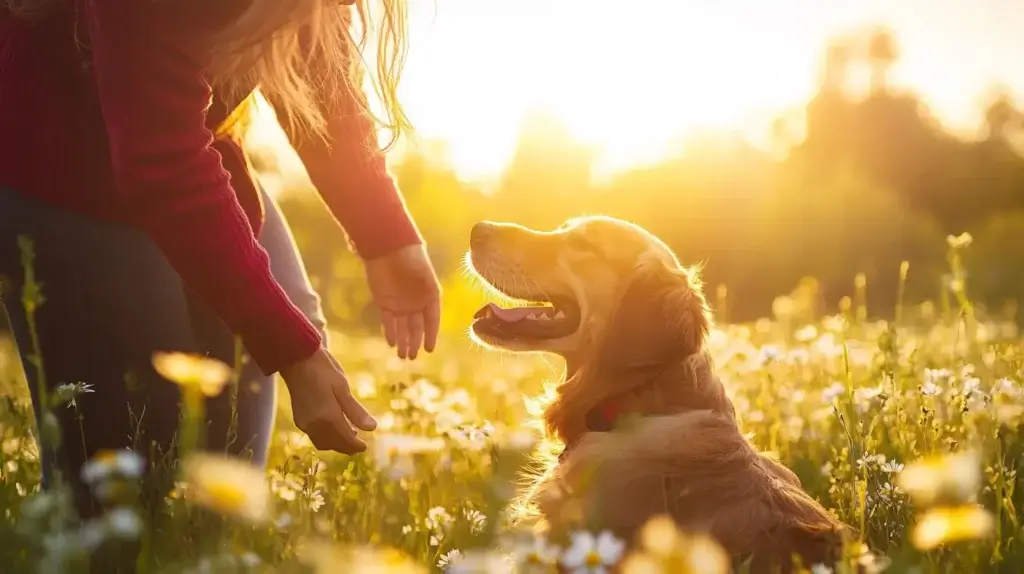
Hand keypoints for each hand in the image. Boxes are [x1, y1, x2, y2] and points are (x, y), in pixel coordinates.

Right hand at [280, 347, 376, 453]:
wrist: (297, 359)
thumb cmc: (323, 369)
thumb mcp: (343, 387)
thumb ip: (355, 411)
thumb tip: (372, 428)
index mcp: (328, 417)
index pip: (345, 439)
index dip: (356, 446)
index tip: (366, 447)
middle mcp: (314, 425)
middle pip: (333, 445)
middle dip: (347, 447)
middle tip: (359, 444)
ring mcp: (304, 423)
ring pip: (322, 443)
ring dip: (336, 443)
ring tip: (349, 435)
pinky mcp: (299, 419)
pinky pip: (314, 436)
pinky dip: (326, 437)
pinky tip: (334, 427)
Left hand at [364, 243, 441, 359]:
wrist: (389, 248)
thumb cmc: (411, 260)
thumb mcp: (425, 280)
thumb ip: (428, 300)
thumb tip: (431, 320)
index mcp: (430, 296)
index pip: (432, 320)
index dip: (431, 335)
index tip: (429, 349)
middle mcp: (415, 302)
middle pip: (416, 327)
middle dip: (414, 342)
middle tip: (412, 357)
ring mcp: (400, 303)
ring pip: (402, 327)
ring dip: (403, 341)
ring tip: (403, 356)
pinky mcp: (384, 302)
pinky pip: (389, 321)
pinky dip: (390, 331)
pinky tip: (392, 343)